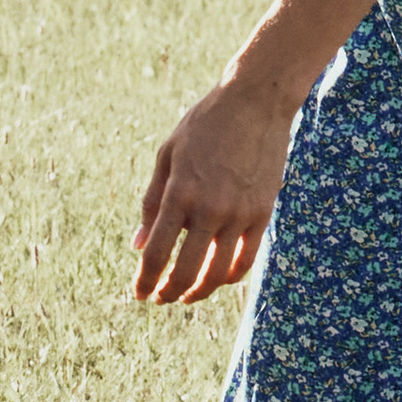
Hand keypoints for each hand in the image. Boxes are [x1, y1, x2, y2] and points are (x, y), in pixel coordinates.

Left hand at [133, 70, 300, 305]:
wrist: (255, 102)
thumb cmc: (204, 126)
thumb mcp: (167, 156)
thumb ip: (151, 204)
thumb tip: (138, 245)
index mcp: (179, 193)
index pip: (155, 253)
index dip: (144, 281)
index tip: (139, 293)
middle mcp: (209, 208)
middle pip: (186, 271)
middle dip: (168, 293)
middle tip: (160, 299)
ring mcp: (239, 213)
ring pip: (217, 273)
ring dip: (198, 292)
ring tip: (186, 296)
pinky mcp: (263, 213)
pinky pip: (245, 259)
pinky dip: (229, 276)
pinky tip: (216, 279)